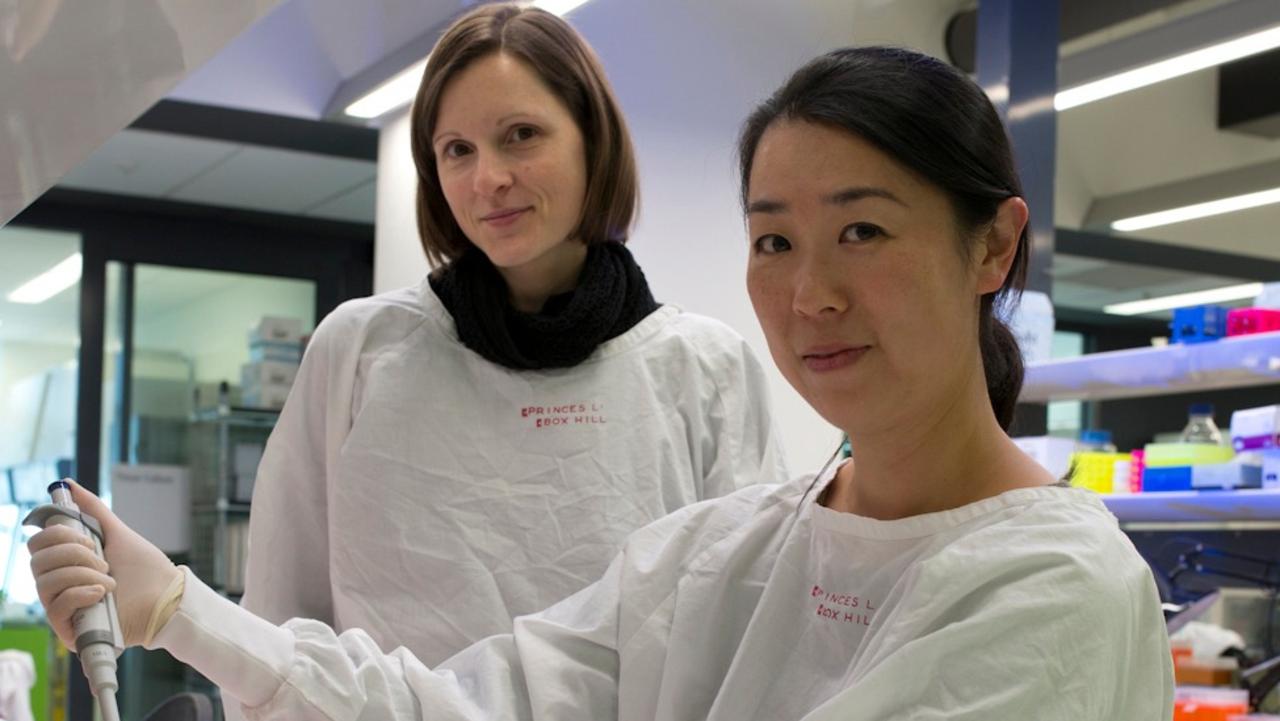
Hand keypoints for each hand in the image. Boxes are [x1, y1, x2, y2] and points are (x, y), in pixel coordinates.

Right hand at [28, 480, 180, 648]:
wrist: (167, 598)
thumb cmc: (146, 570)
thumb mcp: (118, 534)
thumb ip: (93, 511)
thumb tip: (69, 485)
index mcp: (67, 562)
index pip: (37, 545)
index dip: (56, 535)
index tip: (87, 537)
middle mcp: (60, 585)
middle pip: (36, 561)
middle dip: (73, 553)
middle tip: (102, 559)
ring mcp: (63, 607)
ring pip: (45, 583)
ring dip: (82, 574)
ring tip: (109, 579)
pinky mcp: (69, 629)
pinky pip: (56, 606)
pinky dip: (81, 593)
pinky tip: (103, 592)